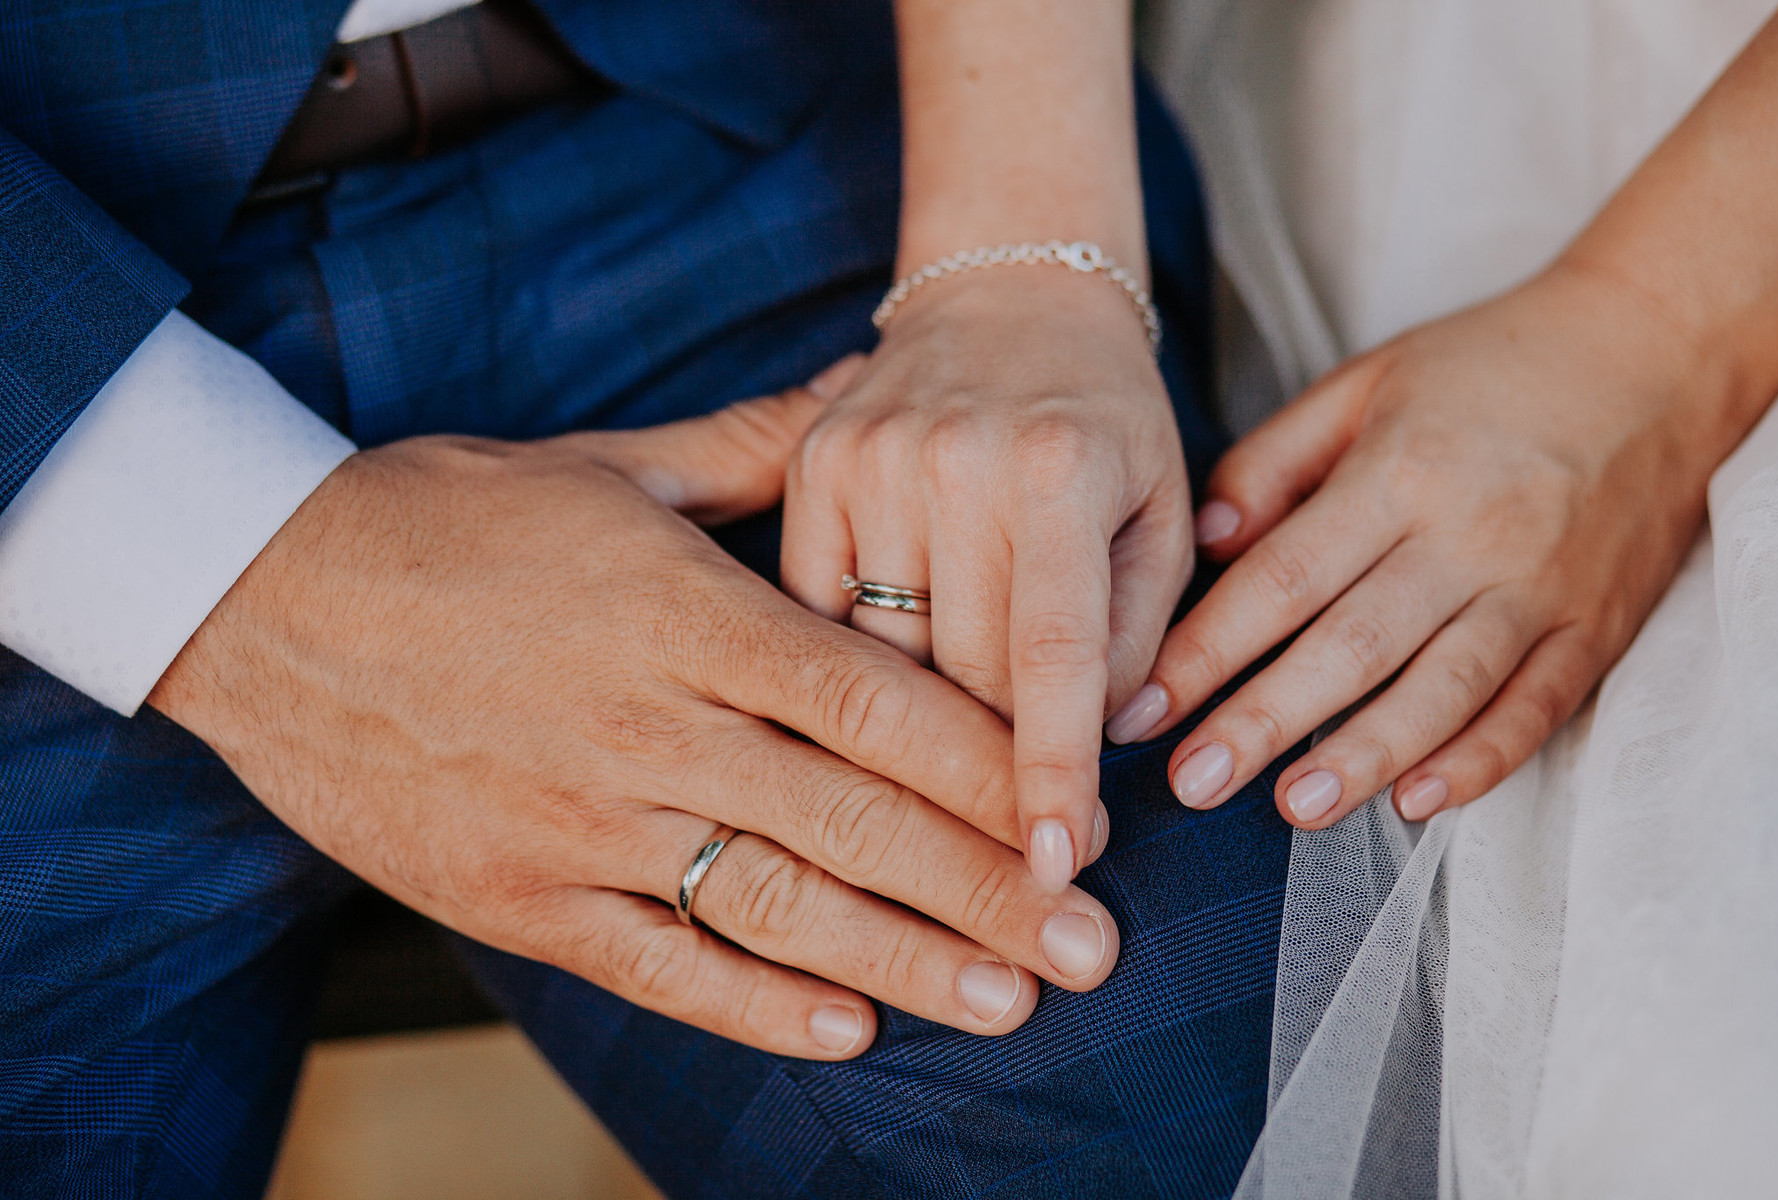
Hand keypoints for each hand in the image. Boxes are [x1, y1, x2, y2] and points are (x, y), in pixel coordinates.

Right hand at [148, 365, 1119, 1059]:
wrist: (258, 597)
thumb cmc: (447, 520)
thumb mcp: (608, 466)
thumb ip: (753, 447)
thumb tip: (862, 385)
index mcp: (685, 616)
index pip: (877, 705)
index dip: (992, 771)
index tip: (1081, 819)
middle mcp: (649, 728)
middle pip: (855, 824)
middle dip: (990, 892)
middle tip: (1095, 948)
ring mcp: (581, 823)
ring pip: (775, 908)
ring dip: (904, 964)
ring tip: (1007, 1004)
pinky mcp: (516, 895)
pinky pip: (656, 964)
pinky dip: (755, 1005)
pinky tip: (846, 1030)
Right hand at [780, 267, 1193, 890]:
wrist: (1006, 289)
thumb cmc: (1105, 417)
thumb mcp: (1161, 507)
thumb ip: (1141, 630)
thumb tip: (1104, 745)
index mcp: (1058, 468)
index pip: (1049, 652)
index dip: (1052, 771)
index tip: (1055, 865)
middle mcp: (950, 461)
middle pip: (954, 675)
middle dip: (988, 766)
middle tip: (1016, 839)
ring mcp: (864, 462)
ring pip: (873, 658)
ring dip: (912, 728)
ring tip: (938, 782)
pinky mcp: (807, 468)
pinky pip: (812, 614)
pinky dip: (845, 670)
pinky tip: (871, 696)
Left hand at [1109, 264, 1739, 826]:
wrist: (1658, 353)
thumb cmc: (1488, 367)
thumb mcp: (1365, 382)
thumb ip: (1276, 460)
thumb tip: (1208, 539)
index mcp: (1399, 472)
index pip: (1283, 578)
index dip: (1206, 649)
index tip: (1141, 707)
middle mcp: (1470, 537)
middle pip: (1351, 647)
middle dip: (1262, 720)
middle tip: (1190, 781)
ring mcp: (1540, 589)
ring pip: (1442, 690)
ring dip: (1363, 756)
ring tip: (1290, 809)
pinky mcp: (1593, 627)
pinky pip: (1536, 710)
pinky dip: (1479, 762)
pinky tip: (1416, 803)